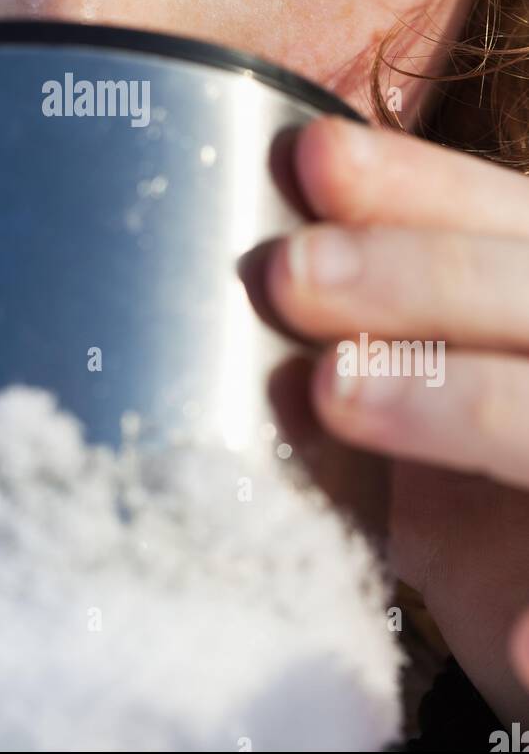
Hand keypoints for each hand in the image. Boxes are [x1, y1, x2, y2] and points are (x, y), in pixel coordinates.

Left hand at [258, 115, 528, 729]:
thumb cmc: (468, 491)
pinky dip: (513, 553)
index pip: (500, 214)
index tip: (309, 158)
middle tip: (289, 270)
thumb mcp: (411, 405)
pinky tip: (483, 596)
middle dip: (412, 268)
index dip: (414, 181)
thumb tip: (250, 318)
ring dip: (449, 393)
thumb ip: (352, 361)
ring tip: (333, 388)